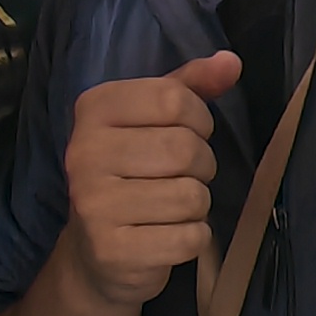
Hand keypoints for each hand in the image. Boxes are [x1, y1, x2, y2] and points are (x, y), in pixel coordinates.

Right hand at [49, 52, 239, 312]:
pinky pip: (188, 238)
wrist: (95, 253)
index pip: (174, 98)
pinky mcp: (112, 251)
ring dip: (197, 204)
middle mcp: (84, 152)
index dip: (199, 119)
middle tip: (183, 177)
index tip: (188, 134)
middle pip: (185, 148)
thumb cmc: (132, 174)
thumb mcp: (153, 121)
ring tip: (173, 207)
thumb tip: (231, 62)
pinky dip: (193, 238)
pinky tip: (169, 235)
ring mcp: (94, 204)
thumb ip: (190, 87)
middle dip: (202, 165)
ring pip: (191, 195)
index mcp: (93, 108)